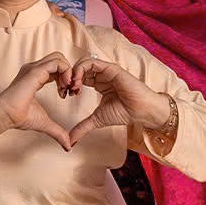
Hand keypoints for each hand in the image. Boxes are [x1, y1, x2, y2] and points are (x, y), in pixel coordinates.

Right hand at [0, 53, 74, 152]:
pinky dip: (66, 72)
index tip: (68, 94)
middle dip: (69, 72)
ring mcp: (34, 68)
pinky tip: (65, 87)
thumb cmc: (18, 117)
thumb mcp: (44, 123)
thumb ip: (57, 132)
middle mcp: (34, 69)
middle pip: (58, 58)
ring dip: (69, 72)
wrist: (5, 115)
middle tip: (71, 90)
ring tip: (68, 88)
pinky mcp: (35, 71)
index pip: (55, 68)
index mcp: (35, 77)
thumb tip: (68, 146)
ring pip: (59, 57)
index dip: (66, 78)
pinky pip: (56, 63)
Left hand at [58, 56, 174, 145]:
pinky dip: (80, 70)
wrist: (140, 111)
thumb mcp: (97, 120)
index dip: (68, 84)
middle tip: (65, 91)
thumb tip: (70, 141)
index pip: (78, 78)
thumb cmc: (123, 113)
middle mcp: (101, 75)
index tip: (65, 96)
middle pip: (78, 69)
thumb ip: (82, 127)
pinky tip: (78, 83)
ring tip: (72, 87)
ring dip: (73, 73)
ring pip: (83, 64)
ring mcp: (105, 70)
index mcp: (98, 83)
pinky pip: (91, 63)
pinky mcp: (110, 68)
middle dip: (68, 78)